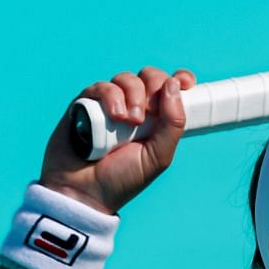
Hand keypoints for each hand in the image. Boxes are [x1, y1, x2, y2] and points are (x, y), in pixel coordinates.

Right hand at [37, 66, 195, 215]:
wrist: (84, 192)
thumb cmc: (122, 179)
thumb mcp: (159, 155)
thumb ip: (173, 123)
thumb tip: (174, 83)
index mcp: (157, 120)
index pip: (172, 88)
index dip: (180, 79)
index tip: (184, 82)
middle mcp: (135, 108)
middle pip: (150, 76)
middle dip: (155, 86)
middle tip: (150, 113)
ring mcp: (110, 104)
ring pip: (127, 78)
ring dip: (134, 95)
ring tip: (131, 122)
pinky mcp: (86, 103)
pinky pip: (102, 87)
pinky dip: (112, 97)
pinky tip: (115, 116)